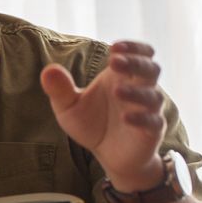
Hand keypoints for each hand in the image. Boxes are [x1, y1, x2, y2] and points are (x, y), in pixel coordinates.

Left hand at [40, 41, 167, 188]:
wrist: (108, 155)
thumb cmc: (92, 123)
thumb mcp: (70, 107)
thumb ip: (60, 89)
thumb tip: (48, 70)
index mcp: (121, 76)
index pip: (138, 54)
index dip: (132, 47)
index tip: (115, 47)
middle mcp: (138, 89)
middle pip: (150, 69)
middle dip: (135, 62)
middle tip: (115, 61)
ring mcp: (148, 110)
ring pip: (153, 96)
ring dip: (136, 92)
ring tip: (116, 91)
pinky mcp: (151, 131)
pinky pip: (153, 122)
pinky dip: (141, 118)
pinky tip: (126, 118)